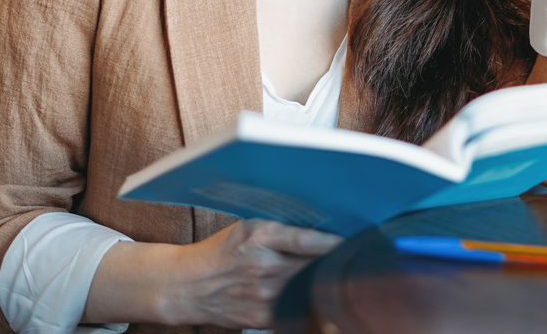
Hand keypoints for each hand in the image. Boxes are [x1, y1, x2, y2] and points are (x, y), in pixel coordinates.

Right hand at [166, 219, 342, 328]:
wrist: (189, 286)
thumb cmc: (223, 251)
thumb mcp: (249, 228)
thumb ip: (282, 230)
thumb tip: (324, 229)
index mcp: (260, 237)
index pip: (307, 240)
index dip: (335, 243)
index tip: (357, 241)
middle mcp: (263, 267)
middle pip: (314, 267)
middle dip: (336, 264)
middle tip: (358, 259)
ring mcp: (263, 296)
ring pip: (308, 290)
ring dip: (326, 285)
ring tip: (342, 278)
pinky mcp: (262, 318)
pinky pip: (296, 310)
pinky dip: (310, 304)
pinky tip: (320, 298)